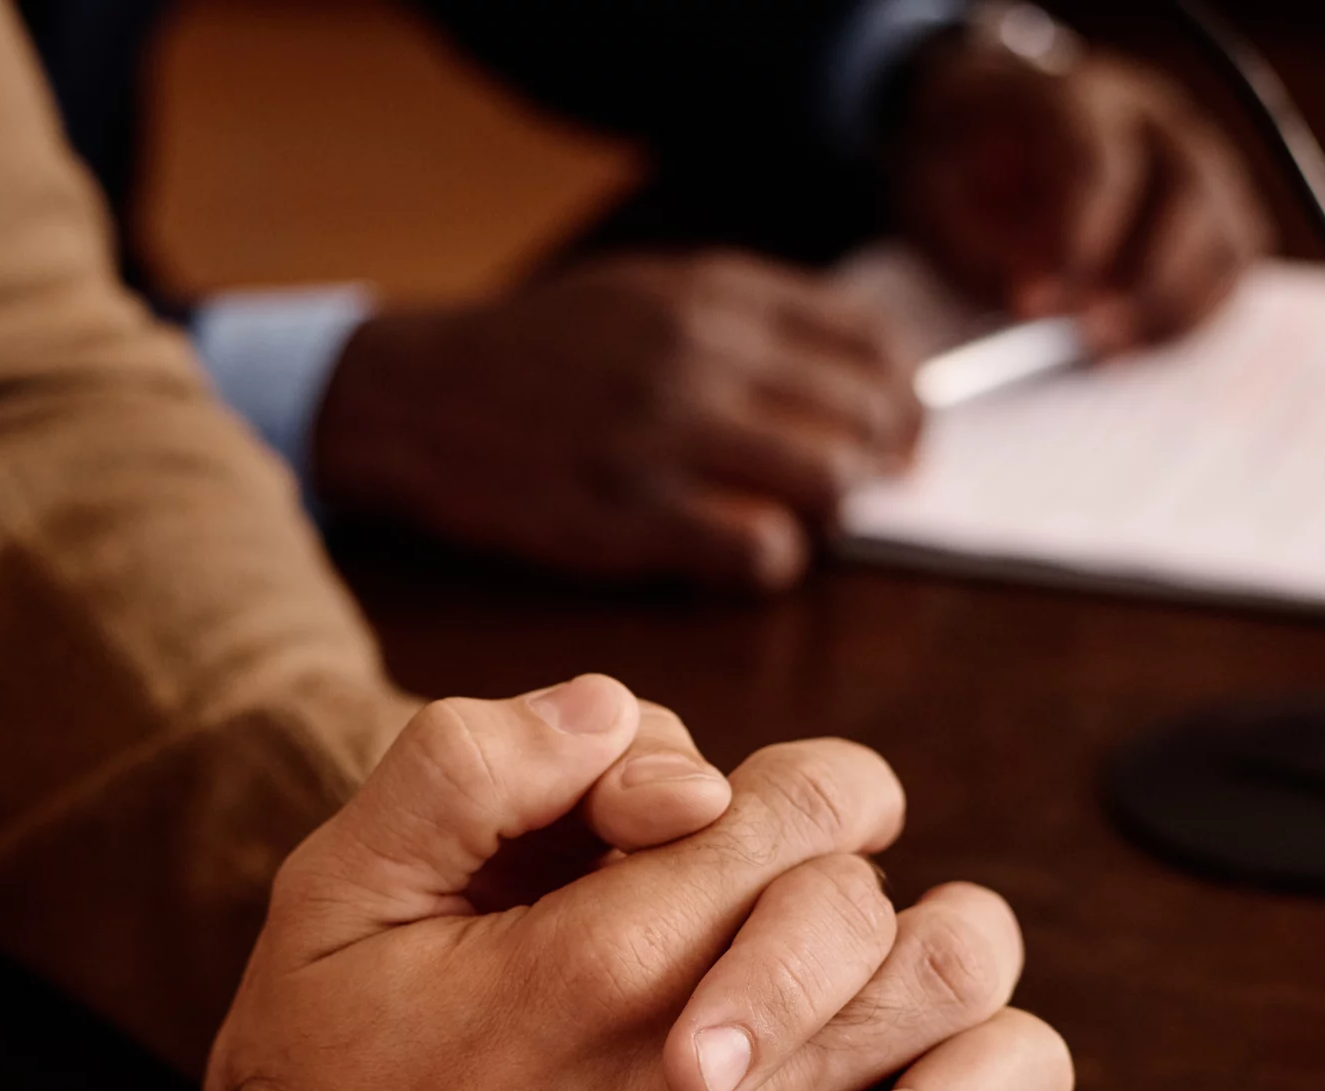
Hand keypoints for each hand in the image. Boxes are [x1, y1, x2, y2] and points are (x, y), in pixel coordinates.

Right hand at [195, 674, 1070, 1090]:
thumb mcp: (336, 893)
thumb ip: (469, 766)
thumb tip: (614, 711)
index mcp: (615, 960)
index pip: (829, 810)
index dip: (826, 791)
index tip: (782, 825)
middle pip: (948, 951)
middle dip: (914, 919)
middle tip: (853, 945)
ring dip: (945, 1065)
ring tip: (872, 1065)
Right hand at [310, 254, 922, 589]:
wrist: (418, 397)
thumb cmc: (542, 355)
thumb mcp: (649, 294)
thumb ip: (751, 321)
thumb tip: (862, 379)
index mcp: (714, 293)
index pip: (873, 342)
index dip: (906, 401)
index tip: (898, 439)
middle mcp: (701, 354)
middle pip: (864, 418)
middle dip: (874, 468)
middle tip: (844, 496)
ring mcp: (666, 435)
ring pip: (827, 484)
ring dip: (826, 518)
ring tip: (785, 522)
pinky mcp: (631, 515)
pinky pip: (759, 549)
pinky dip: (767, 562)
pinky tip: (730, 555)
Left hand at [891, 32, 1270, 352]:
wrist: (996, 134)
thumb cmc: (966, 166)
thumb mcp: (935, 196)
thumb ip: (979, 248)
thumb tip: (1038, 310)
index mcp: (1078, 96)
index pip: (1097, 161)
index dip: (1072, 240)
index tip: (1032, 304)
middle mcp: (1155, 119)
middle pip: (1187, 191)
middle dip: (1141, 277)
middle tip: (1088, 336)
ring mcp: (1197, 161)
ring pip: (1225, 234)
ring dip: (1174, 306)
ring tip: (1107, 351)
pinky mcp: (1216, 210)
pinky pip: (1232, 269)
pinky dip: (1194, 317)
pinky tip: (1135, 346)